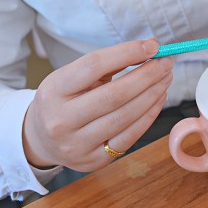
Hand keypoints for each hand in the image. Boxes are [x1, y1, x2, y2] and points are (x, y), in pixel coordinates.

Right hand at [23, 39, 172, 171]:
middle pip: (115, 94)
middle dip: (148, 76)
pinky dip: (148, 116)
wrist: (40, 139)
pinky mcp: (92, 162)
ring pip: (125, 117)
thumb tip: (150, 48)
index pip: (94, 65)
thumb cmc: (64, 100)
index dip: (127, 52)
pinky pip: (129, 137)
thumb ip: (106, 63)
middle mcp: (60, 120)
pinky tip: (158, 99)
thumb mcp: (72, 77)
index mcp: (53, 90)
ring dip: (153, 94)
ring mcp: (76, 144)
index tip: (153, 46)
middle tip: (166, 63)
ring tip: (166, 78)